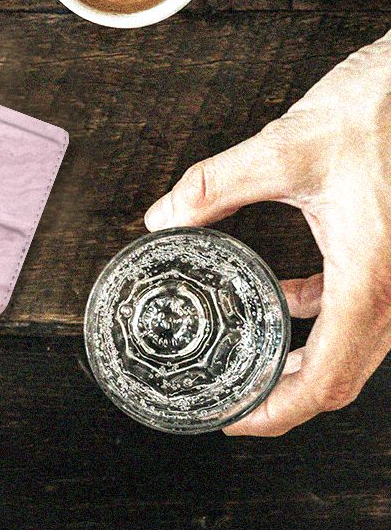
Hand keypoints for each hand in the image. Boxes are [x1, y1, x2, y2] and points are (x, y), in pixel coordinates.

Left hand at [145, 33, 390, 435]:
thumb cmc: (380, 109)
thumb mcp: (284, 149)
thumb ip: (213, 187)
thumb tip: (161, 218)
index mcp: (374, 276)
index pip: (327, 379)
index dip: (278, 412)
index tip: (234, 420)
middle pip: (343, 376)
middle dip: (285, 395)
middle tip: (233, 398)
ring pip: (355, 344)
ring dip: (303, 357)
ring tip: (252, 355)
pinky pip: (361, 306)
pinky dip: (320, 313)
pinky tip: (285, 295)